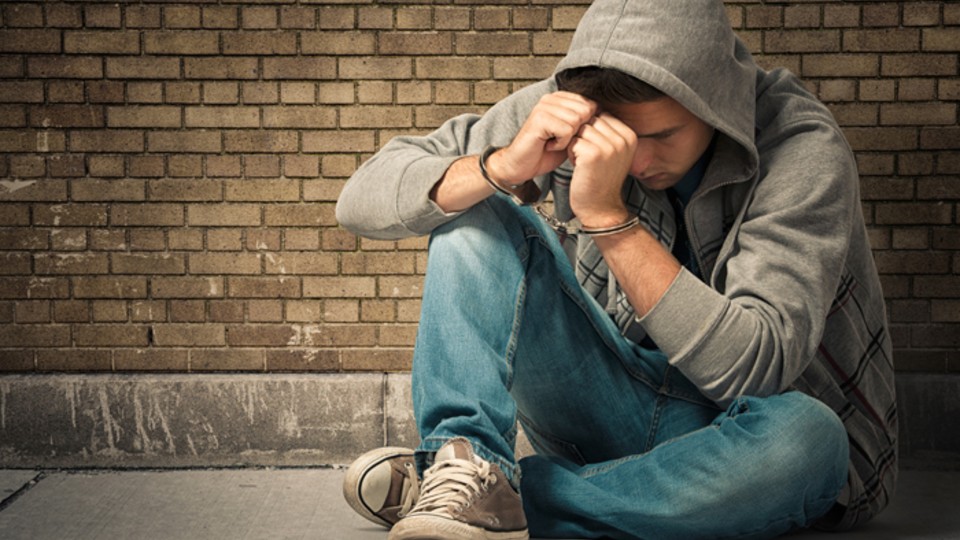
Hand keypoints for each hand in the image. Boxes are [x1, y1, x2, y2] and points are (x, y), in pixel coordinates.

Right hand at [487, 92, 597, 186]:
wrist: (523, 166)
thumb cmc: (546, 152)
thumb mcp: (572, 135)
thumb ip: (586, 122)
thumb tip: (608, 115)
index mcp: (561, 98)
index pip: (590, 104)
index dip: (586, 126)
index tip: (570, 138)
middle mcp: (552, 98)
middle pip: (586, 111)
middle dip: (578, 132)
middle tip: (562, 141)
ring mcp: (544, 106)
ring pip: (577, 120)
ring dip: (569, 138)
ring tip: (554, 143)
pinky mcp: (539, 118)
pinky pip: (566, 129)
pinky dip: (561, 143)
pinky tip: (549, 145)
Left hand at [567, 112, 636, 227]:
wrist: (600, 208)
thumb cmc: (600, 179)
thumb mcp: (612, 152)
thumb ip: (607, 130)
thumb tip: (590, 106)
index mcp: (630, 135)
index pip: (601, 115)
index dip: (591, 131)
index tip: (594, 151)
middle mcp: (623, 139)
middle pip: (591, 120)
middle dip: (583, 136)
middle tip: (587, 158)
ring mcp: (610, 146)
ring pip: (580, 129)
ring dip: (576, 145)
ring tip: (584, 162)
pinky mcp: (594, 154)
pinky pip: (573, 141)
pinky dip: (571, 153)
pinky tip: (579, 166)